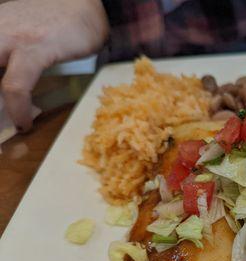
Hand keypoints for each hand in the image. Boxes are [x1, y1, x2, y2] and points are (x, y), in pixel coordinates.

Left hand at [0, 0, 108, 130]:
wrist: (94, 4)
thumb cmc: (66, 20)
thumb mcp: (29, 31)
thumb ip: (14, 50)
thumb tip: (10, 82)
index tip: (3, 107)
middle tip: (3, 118)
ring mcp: (14, 38)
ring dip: (0, 105)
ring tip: (13, 122)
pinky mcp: (36, 49)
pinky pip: (16, 85)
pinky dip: (17, 106)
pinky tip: (25, 122)